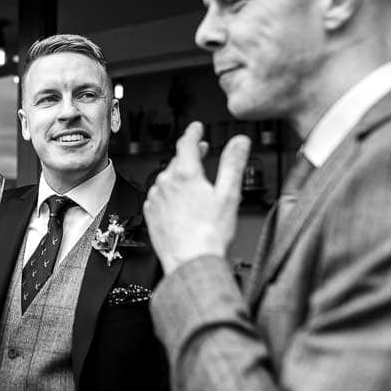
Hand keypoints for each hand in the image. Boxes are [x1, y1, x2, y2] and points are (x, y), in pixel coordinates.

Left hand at [144, 122, 249, 274]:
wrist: (190, 263)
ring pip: (168, 178)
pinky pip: (160, 195)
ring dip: (180, 175)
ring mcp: (156, 199)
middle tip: (202, 152)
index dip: (193, 132)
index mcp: (186, 175)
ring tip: (195, 183)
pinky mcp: (151, 213)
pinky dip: (170, 193)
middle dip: (190, 154)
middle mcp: (166, 183)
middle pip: (178, 161)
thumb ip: (233, 164)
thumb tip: (240, 142)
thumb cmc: (210, 235)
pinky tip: (181, 203)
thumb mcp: (229, 195)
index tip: (196, 127)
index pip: (187, 143)